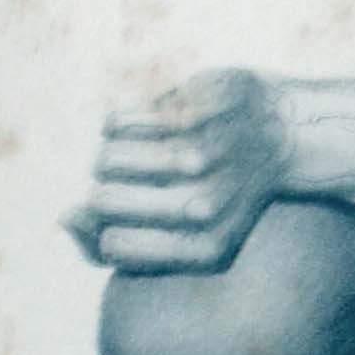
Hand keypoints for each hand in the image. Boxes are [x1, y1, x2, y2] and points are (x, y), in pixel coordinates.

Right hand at [65, 69, 287, 272]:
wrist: (289, 134)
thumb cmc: (224, 194)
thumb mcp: (183, 238)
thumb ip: (113, 246)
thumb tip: (64, 217)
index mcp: (206, 247)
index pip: (111, 244)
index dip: (109, 229)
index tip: (129, 217)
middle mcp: (205, 203)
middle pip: (101, 199)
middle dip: (104, 190)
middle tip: (132, 182)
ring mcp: (201, 152)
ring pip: (105, 157)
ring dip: (111, 157)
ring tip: (139, 156)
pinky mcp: (195, 107)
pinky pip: (116, 121)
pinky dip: (120, 126)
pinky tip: (149, 128)